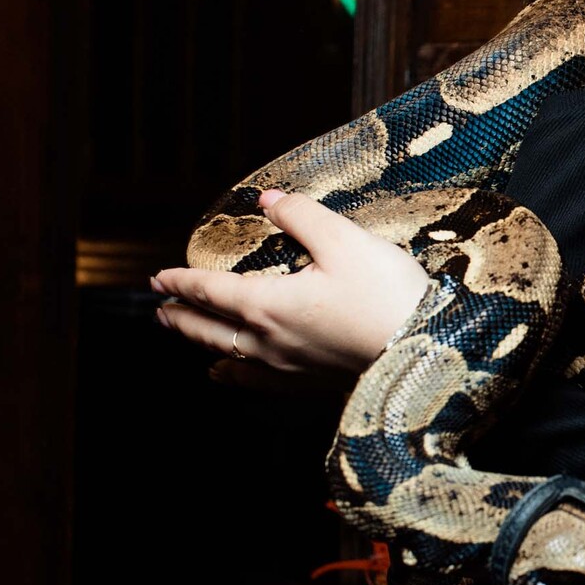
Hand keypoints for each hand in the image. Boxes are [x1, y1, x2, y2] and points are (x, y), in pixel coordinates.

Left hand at [151, 188, 430, 389]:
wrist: (425, 354)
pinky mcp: (309, 384)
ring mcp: (286, 368)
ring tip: (184, 333)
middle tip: (160, 307)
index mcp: (267, 304)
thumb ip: (301, 216)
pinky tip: (226, 373)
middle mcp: (267, 341)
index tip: (158, 278)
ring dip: (199, 342)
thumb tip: (268, 200)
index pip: (210, 291)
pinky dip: (231, 374)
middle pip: (208, 329)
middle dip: (180, 316)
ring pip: (226, 356)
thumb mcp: (345, 240)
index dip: (181, 282)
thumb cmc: (387, 295)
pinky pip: (254, 381)